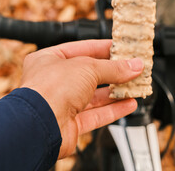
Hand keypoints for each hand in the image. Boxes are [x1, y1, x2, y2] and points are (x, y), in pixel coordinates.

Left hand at [20, 40, 142, 158]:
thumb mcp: (87, 68)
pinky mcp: (70, 124)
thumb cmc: (50, 89)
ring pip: (94, 97)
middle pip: (89, 74)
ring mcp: (61, 103)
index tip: (121, 48)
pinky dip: (113, 110)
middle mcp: (54, 81)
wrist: (39, 125)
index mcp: (49, 59)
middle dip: (113, 72)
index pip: (81, 49)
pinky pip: (96, 115)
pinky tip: (129, 104)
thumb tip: (134, 65)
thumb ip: (113, 68)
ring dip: (116, 92)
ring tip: (135, 86)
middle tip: (132, 68)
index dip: (103, 48)